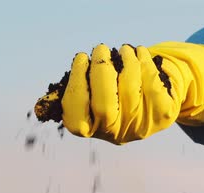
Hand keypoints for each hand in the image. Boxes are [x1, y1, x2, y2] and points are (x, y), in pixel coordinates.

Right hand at [35, 42, 203, 144]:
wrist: (156, 103)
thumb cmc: (115, 94)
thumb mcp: (93, 99)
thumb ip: (75, 95)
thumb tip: (42, 105)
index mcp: (92, 130)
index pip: (76, 120)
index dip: (77, 86)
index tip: (80, 58)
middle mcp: (115, 133)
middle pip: (104, 105)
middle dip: (100, 71)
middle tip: (100, 49)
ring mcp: (140, 126)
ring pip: (129, 90)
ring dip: (125, 62)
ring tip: (122, 49)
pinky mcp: (161, 116)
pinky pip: (152, 85)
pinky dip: (144, 63)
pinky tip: (138, 53)